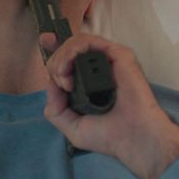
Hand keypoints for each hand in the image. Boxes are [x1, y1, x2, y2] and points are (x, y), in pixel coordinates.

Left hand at [41, 32, 178, 178]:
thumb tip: (50, 84)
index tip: (45, 45)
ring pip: (76, 42)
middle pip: (68, 50)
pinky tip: (69, 70)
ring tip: (64, 78)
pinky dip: (72, 51)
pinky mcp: (119, 54)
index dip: (55, 50)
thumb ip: (55, 109)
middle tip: (62, 84)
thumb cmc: (109, 135)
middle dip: (55, 64)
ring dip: (62, 57)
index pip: (69, 58)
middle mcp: (99, 70)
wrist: (132, 137)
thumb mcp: (72, 126)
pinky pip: (88, 41)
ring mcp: (109, 61)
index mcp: (90, 83)